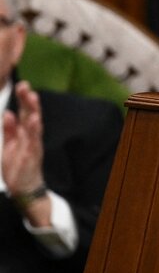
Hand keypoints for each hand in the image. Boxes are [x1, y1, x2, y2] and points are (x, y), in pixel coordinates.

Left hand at [2, 80, 51, 225]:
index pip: (25, 112)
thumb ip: (9, 130)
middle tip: (25, 85)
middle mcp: (30, 136)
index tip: (21, 84)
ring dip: (34, 110)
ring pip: (34, 124)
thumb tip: (8, 113)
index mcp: (24, 133)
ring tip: (32, 97)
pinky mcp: (32, 154)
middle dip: (28, 100)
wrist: (24, 188)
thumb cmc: (18, 166)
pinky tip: (35, 120)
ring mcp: (32, 144)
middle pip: (30, 114)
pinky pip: (34, 140)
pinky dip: (34, 129)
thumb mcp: (9, 146)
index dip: (23, 99)